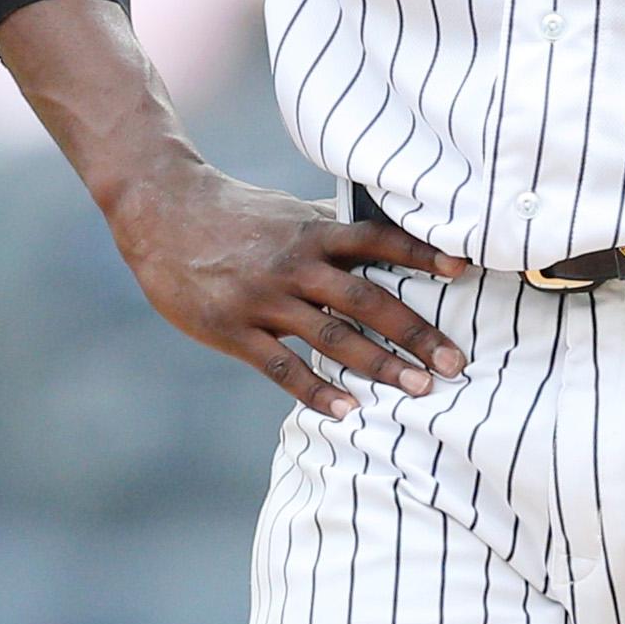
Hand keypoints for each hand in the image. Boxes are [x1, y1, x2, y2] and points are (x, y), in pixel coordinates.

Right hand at [110, 166, 471, 417]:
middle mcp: (294, 265)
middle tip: (453, 361)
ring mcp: (263, 299)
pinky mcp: (231, 329)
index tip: (463, 271)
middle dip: (413, 331)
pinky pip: (281, 367)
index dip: (420, 254)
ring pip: (331, 336)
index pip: (378, 240)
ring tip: (416, 390)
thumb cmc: (235, 214)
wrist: (161, 212)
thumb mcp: (287, 214)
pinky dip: (315, 391)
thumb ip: (333, 229)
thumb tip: (389, 233)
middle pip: (366, 299)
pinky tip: (347, 411)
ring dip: (378, 366)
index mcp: (312, 232)